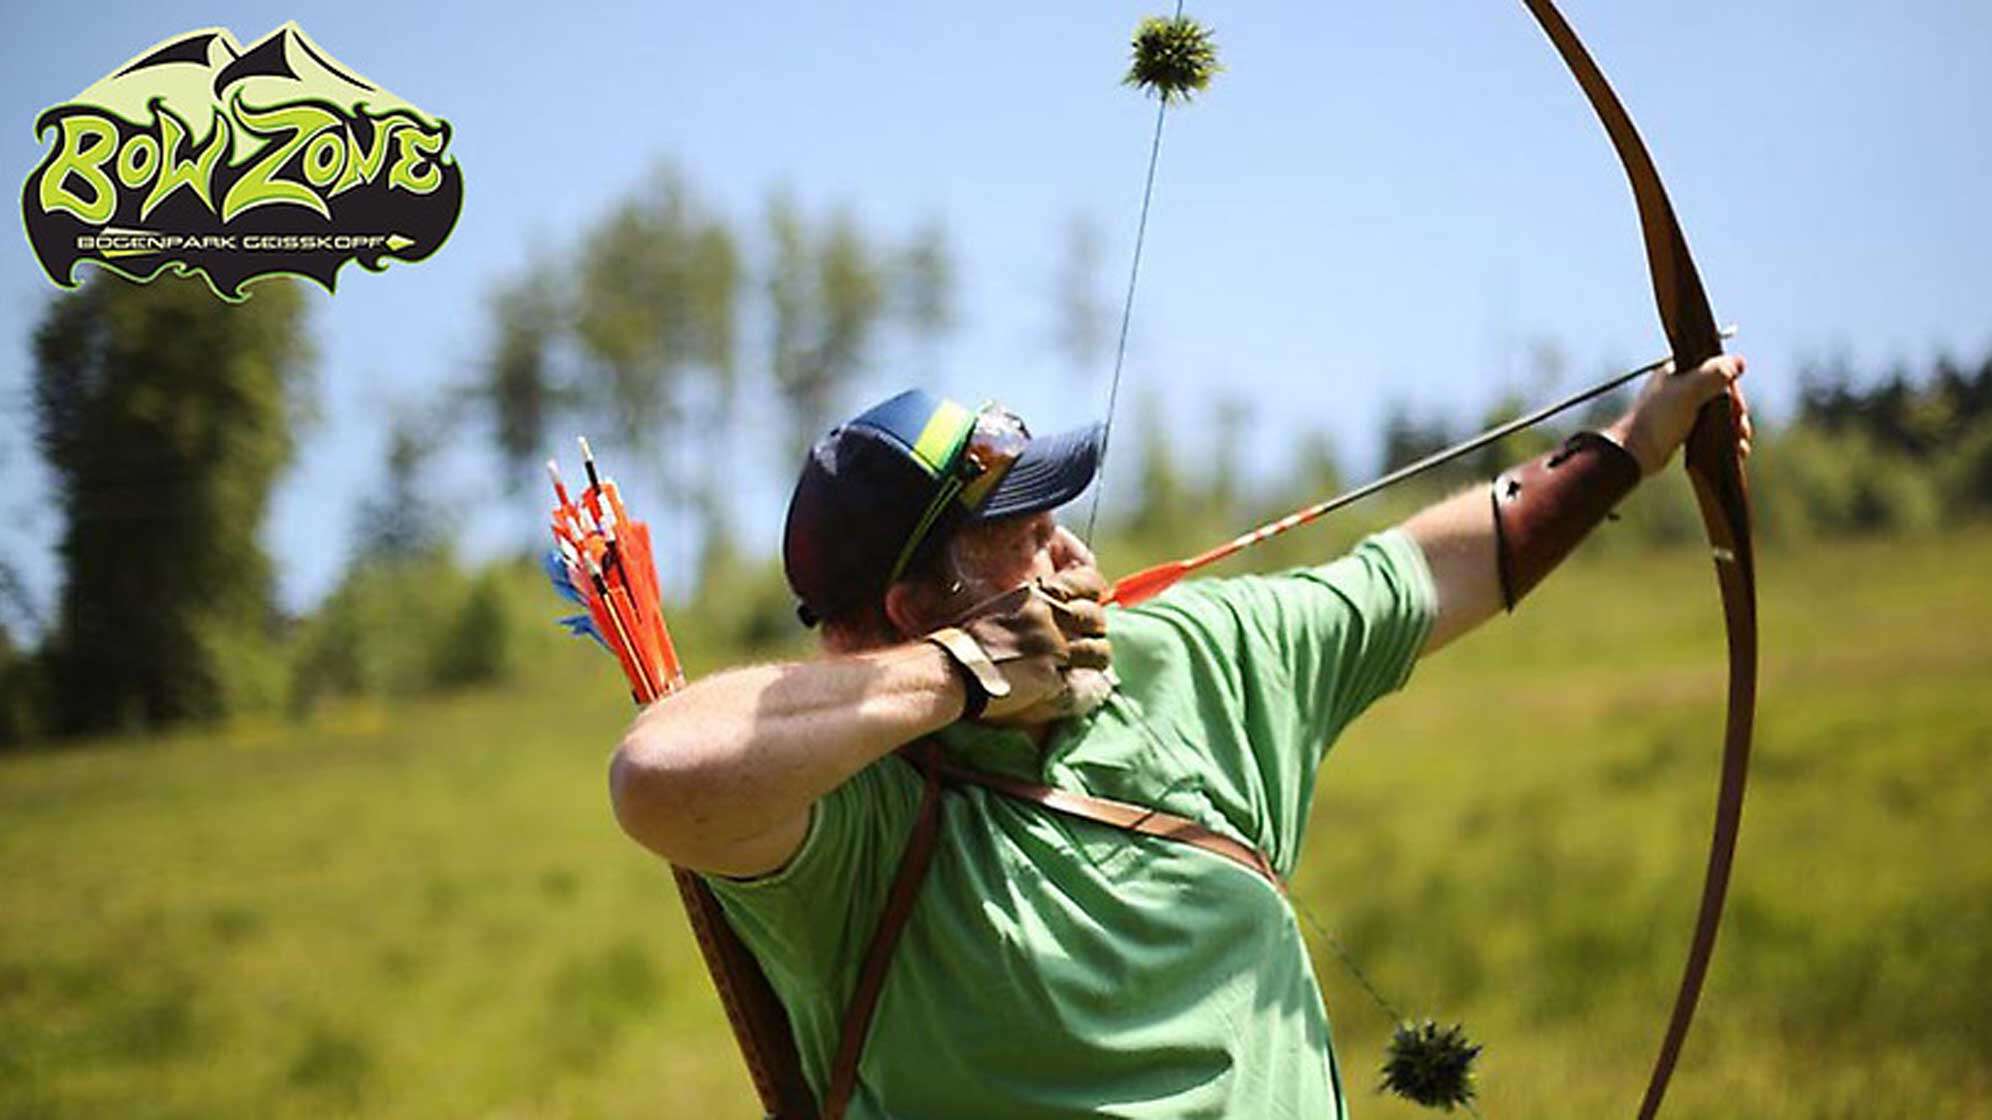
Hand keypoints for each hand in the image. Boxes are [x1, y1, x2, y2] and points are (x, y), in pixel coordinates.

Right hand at [934, 566, 1114, 721]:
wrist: (953, 669)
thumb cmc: (969, 640)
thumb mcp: (1003, 607)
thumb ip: (1033, 606)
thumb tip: (1056, 609)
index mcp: (1037, 594)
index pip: (1087, 582)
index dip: (1097, 592)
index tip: (1095, 600)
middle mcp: (1050, 616)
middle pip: (1096, 618)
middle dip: (1097, 630)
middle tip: (1089, 638)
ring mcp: (1053, 648)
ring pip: (1100, 651)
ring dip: (1095, 659)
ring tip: (1086, 666)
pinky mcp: (1052, 678)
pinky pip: (1084, 682)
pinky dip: (1084, 687)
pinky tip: (1077, 687)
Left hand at [1606, 354, 1752, 476]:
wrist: (1635, 452)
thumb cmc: (1659, 419)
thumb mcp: (1689, 391)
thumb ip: (1714, 374)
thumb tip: (1739, 363)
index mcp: (1679, 372)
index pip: (1717, 372)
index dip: (1732, 389)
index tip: (1736, 407)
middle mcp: (1681, 387)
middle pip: (1722, 395)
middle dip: (1736, 413)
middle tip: (1741, 430)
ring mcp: (1682, 409)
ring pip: (1719, 415)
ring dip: (1735, 428)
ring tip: (1741, 445)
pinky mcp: (1683, 430)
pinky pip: (1711, 431)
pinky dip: (1725, 439)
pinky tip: (1736, 451)